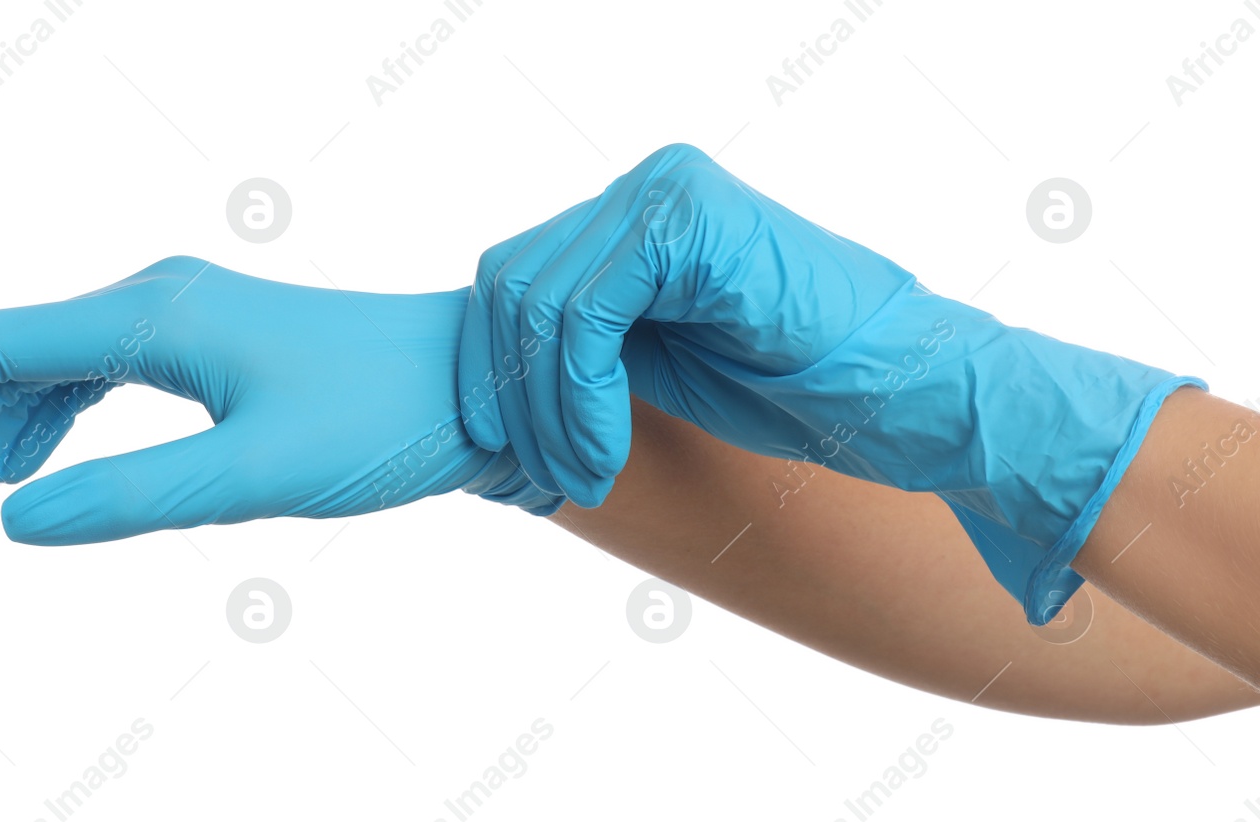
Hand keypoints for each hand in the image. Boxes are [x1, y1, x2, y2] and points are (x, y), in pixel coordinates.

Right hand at [0, 256, 560, 544]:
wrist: (477, 385)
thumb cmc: (382, 419)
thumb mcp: (255, 473)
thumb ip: (133, 499)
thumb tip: (13, 519)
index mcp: (154, 319)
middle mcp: (158, 304)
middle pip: (8, 359)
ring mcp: (185, 321)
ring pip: (51, 370)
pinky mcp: (214, 346)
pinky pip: (100, 375)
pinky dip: (49, 417)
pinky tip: (26, 456)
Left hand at [459, 144, 1201, 622]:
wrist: (901, 394)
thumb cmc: (791, 387)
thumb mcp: (658, 360)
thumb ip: (585, 343)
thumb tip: (490, 372)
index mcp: (635, 212)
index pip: (516, 277)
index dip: (494, 371)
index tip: (510, 454)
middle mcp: (645, 186)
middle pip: (513, 283)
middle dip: (511, 394)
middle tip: (544, 478)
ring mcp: (666, 193)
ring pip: (540, 303)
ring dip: (547, 413)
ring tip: (583, 480)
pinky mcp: (686, 224)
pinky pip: (585, 315)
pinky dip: (579, 400)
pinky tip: (606, 456)